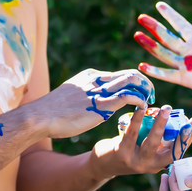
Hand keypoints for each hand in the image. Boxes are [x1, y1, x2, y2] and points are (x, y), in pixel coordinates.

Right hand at [37, 68, 154, 138]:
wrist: (40, 116)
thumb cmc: (51, 112)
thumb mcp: (69, 97)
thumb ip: (83, 96)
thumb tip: (91, 104)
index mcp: (90, 76)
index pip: (118, 74)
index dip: (133, 82)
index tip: (140, 93)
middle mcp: (96, 80)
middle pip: (129, 74)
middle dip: (144, 83)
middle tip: (151, 96)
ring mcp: (99, 91)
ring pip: (131, 81)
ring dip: (145, 90)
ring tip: (151, 101)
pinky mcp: (101, 105)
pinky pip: (127, 97)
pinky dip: (139, 100)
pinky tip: (143, 108)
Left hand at [92, 105, 191, 177]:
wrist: (103, 165)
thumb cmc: (128, 151)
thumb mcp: (145, 149)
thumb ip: (157, 138)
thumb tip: (171, 117)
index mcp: (159, 163)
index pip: (178, 151)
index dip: (189, 137)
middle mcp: (150, 165)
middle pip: (169, 150)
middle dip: (180, 134)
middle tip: (189, 117)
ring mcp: (136, 161)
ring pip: (152, 142)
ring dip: (160, 124)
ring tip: (166, 109)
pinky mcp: (122, 154)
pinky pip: (132, 134)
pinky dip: (138, 120)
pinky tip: (142, 109)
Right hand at [135, 1, 191, 104]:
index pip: (181, 25)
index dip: (170, 15)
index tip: (159, 5)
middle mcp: (190, 52)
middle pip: (167, 37)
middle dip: (154, 27)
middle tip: (141, 17)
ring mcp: (186, 66)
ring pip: (163, 53)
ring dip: (150, 45)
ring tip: (137, 35)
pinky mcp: (186, 79)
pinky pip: (167, 74)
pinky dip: (155, 71)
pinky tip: (142, 65)